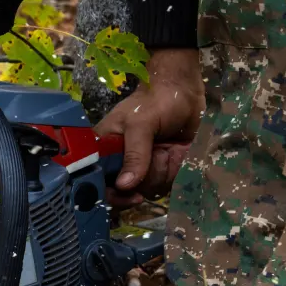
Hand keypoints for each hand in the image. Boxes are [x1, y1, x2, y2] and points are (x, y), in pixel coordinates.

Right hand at [95, 47, 202, 207]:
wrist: (185, 91)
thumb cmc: (157, 100)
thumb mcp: (140, 124)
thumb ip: (134, 155)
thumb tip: (124, 186)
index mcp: (105, 151)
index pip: (99, 182)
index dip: (112, 194)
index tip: (130, 193)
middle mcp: (122, 162)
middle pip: (128, 191)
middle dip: (147, 177)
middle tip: (159, 154)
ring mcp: (144, 167)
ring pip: (151, 188)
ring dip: (165, 170)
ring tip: (170, 147)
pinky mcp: (163, 168)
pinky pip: (169, 182)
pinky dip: (178, 168)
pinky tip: (179, 151)